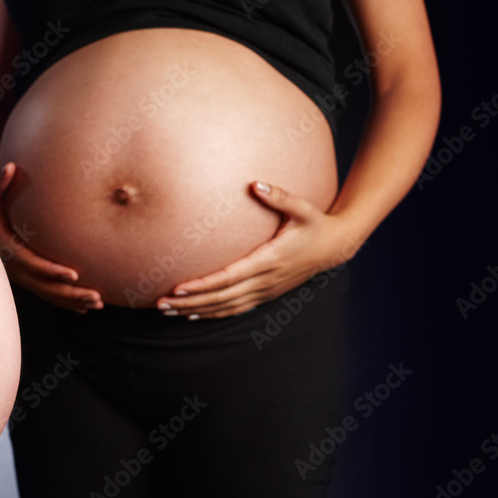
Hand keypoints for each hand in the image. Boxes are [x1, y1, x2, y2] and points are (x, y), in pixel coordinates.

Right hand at [0, 162, 103, 312]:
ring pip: (49, 295)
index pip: (32, 265)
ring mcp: (21, 279)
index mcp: (7, 251)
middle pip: (45, 288)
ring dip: (73, 301)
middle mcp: (14, 270)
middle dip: (71, 294)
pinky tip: (85, 307)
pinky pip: (48, 296)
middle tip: (97, 297)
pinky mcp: (27, 282)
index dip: (52, 271)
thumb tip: (10, 166)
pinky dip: (66, 303)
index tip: (75, 274)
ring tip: (99, 304)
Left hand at [156, 181, 364, 318]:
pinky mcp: (266, 293)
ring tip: (168, 311)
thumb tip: (255, 184)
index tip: (178, 287)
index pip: (228, 277)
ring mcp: (266, 290)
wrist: (336, 246)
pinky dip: (213, 313)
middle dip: (189, 302)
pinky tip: (193, 313)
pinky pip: (235, 308)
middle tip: (160, 304)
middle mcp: (265, 280)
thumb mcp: (302, 208)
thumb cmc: (315, 223)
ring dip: (196, 310)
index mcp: (269, 260)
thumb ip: (279, 196)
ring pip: (225, 307)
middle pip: (221, 298)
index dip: (202, 285)